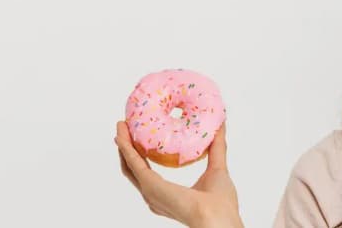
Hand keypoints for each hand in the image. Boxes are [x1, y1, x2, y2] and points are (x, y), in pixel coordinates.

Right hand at [115, 120, 242, 227]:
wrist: (218, 217)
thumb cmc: (220, 203)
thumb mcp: (217, 168)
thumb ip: (217, 148)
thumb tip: (220, 126)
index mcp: (167, 194)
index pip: (146, 172)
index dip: (139, 154)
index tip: (137, 135)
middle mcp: (154, 196)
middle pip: (133, 169)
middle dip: (127, 148)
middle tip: (124, 128)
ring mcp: (150, 192)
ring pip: (129, 166)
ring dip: (123, 146)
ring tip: (121, 127)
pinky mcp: (150, 186)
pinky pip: (134, 165)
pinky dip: (127, 149)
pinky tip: (122, 136)